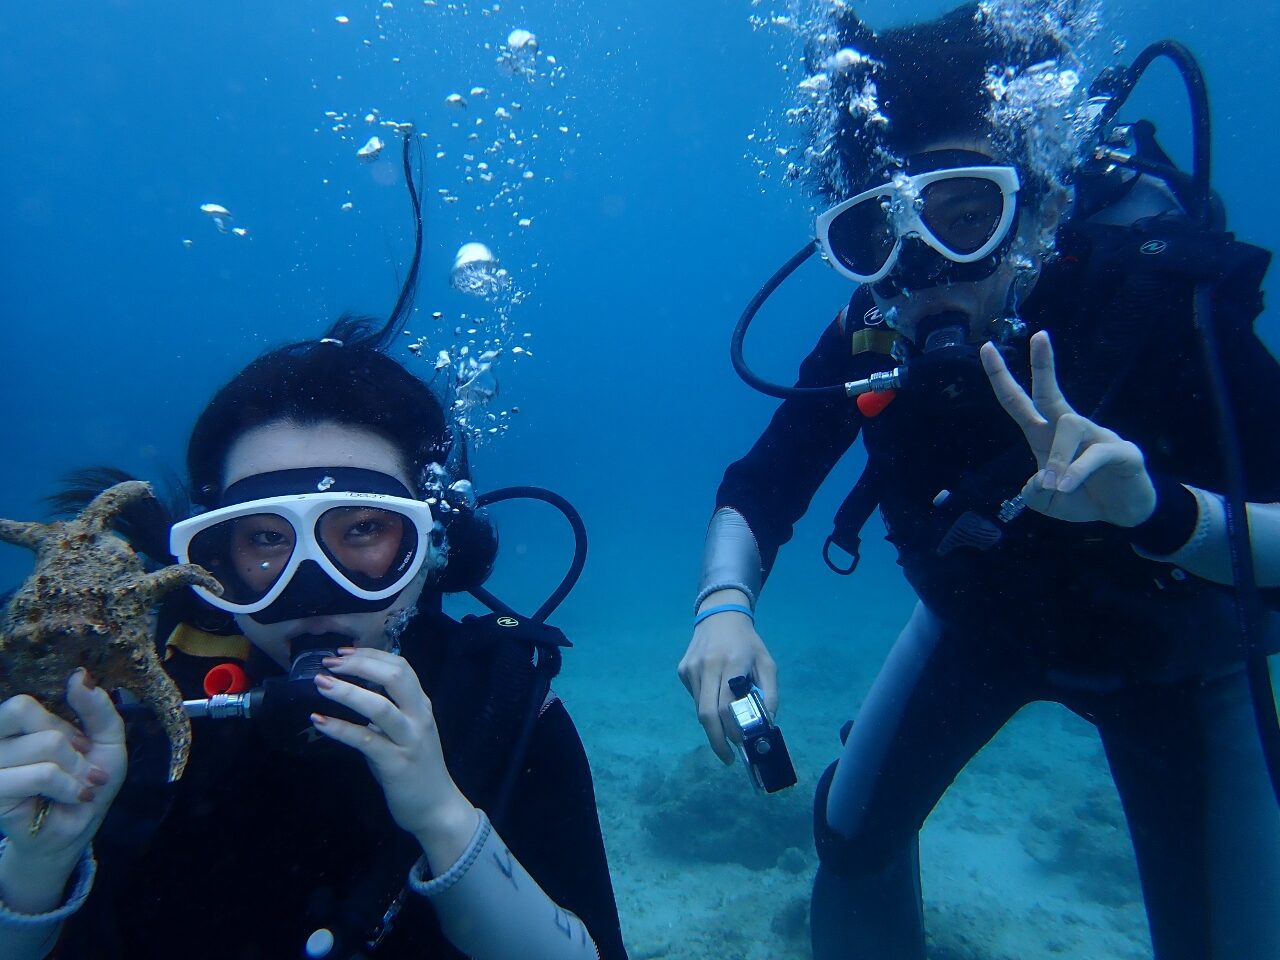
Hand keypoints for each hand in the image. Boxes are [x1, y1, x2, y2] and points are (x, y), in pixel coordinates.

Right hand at [0, 670, 125, 865]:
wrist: (77, 829)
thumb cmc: (86, 781)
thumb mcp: (105, 739)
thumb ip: (95, 707)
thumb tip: (79, 675)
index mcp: (11, 730)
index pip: (22, 705)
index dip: (60, 723)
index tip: (81, 746)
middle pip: (21, 711)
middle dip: (65, 739)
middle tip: (81, 763)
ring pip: (44, 745)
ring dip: (76, 768)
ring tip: (80, 786)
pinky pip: (42, 774)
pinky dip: (68, 785)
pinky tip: (75, 797)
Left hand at [310, 648, 475, 856]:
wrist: (437, 809)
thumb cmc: (417, 769)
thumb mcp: (407, 732)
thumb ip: (388, 712)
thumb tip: (355, 690)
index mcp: (421, 706)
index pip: (401, 667)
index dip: (370, 655)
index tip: (343, 653)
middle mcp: (419, 718)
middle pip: (395, 677)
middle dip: (360, 665)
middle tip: (330, 663)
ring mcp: (409, 741)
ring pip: (380, 707)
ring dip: (347, 692)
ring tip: (320, 683)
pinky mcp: (395, 764)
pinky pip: (365, 741)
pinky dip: (340, 728)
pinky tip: (319, 721)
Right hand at [677, 592, 777, 764]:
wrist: (720, 615)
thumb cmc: (748, 643)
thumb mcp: (767, 664)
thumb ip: (769, 693)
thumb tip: (765, 723)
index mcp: (731, 663)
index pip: (726, 706)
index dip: (732, 730)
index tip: (740, 744)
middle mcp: (707, 666)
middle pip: (706, 714)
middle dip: (717, 741)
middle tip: (727, 757)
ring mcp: (691, 669)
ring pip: (699, 709)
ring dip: (713, 725)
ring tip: (726, 730)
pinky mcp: (682, 670)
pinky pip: (695, 697)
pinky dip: (706, 706)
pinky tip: (716, 696)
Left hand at [981, 331, 1156, 526]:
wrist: (1125, 512)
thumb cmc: (1083, 498)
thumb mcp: (1048, 503)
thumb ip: (1034, 493)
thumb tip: (1039, 480)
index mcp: (1045, 436)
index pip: (1019, 402)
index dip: (1002, 378)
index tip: (986, 349)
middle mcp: (1070, 429)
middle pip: (1050, 393)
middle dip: (1043, 364)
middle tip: (1039, 335)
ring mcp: (1099, 436)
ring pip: (1070, 426)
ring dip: (1056, 457)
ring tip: (1054, 486)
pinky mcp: (1123, 451)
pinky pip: (1095, 454)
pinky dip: (1077, 472)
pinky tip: (1066, 487)